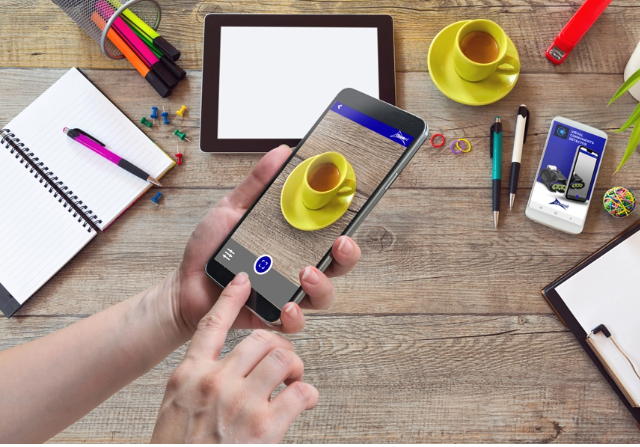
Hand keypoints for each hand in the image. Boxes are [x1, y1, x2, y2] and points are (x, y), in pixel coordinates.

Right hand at [152, 273, 317, 443]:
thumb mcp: (176, 408)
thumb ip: (200, 383)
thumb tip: (231, 370)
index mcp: (189, 375)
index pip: (211, 325)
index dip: (230, 298)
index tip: (243, 281)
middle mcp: (215, 382)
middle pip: (258, 339)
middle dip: (277, 346)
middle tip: (283, 362)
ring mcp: (241, 402)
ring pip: (282, 358)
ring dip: (294, 367)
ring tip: (293, 381)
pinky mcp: (265, 427)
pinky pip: (299, 392)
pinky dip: (307, 394)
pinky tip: (303, 401)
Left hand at [171, 145, 360, 336]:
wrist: (186, 284)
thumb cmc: (211, 248)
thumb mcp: (233, 208)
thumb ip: (257, 183)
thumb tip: (281, 152)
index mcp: (292, 241)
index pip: (330, 233)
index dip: (347, 224)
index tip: (350, 208)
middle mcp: (296, 267)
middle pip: (338, 265)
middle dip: (347, 255)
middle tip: (339, 244)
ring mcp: (287, 292)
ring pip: (323, 296)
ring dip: (322, 285)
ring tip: (305, 273)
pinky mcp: (272, 315)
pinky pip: (294, 322)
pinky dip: (295, 316)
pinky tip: (286, 305)